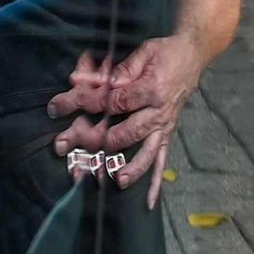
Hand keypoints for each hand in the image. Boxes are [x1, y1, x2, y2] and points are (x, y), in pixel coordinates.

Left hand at [49, 33, 209, 192]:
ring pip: (146, 152)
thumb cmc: (164, 51)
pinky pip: (162, 160)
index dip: (87, 104)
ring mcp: (164, 126)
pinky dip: (156, 182)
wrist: (193, 55)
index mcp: (152, 89)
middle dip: (97, 140)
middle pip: (126, 131)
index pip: (116, 102)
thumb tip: (99, 78)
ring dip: (130, 167)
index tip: (60, 107)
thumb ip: (122, 67)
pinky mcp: (167, 134)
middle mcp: (160, 112)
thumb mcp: (144, 51)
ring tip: (114, 180)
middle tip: (71, 148)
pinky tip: (148, 202)